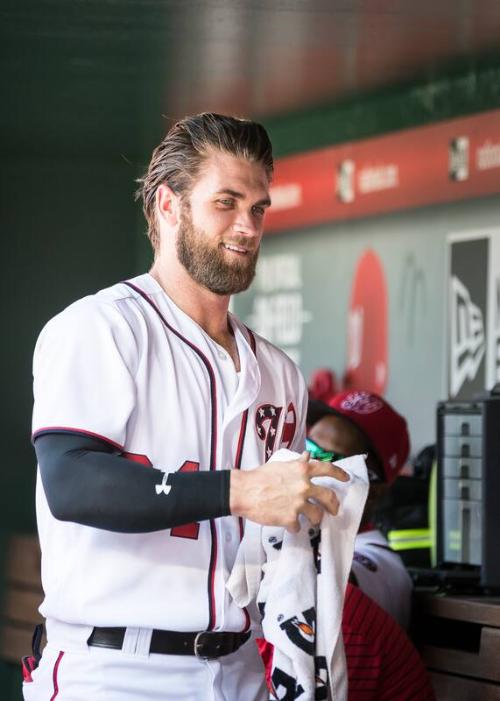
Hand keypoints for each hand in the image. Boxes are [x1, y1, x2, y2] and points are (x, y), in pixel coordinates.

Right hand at [229, 451, 348, 532]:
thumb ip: (296, 463)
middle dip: (334, 505)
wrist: (244, 491)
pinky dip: (294, 527)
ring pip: (317, 515)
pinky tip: (289, 525)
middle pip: (329, 497)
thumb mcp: (281, 465)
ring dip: (315, 519)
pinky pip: (298, 526)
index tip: (346, 478)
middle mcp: (304, 486)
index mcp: (302, 470)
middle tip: (334, 509)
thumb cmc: (259, 477)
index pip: (328, 469)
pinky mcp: (290, 518)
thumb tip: (307, 456)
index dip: (340, 474)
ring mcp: (298, 503)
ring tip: (311, 520)